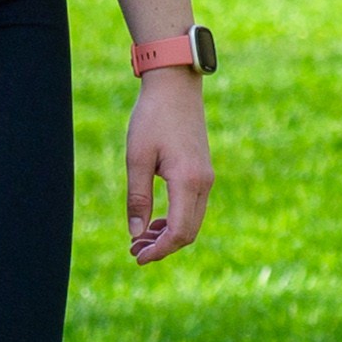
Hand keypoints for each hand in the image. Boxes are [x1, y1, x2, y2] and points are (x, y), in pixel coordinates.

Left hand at [123, 70, 209, 263]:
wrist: (175, 85)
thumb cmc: (152, 118)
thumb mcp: (137, 158)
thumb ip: (138, 199)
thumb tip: (136, 234)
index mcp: (188, 181)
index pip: (178, 232)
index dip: (158, 250)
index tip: (137, 256)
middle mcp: (203, 183)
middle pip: (189, 232)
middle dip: (163, 247)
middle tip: (134, 250)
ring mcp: (207, 177)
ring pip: (192, 221)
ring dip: (169, 235)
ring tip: (140, 238)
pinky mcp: (203, 171)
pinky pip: (193, 207)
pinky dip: (176, 219)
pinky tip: (155, 221)